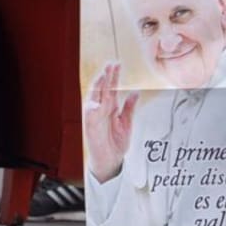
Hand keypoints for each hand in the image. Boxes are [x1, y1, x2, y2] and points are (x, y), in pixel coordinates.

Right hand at [83, 62, 138, 183]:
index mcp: (111, 107)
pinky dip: (93, 103)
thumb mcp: (126, 124)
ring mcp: (95, 115)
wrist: (110, 161)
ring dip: (98, 86)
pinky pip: (90, 111)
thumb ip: (129, 108)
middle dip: (107, 76)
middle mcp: (102, 108)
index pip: (112, 88)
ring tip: (102, 75)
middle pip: (103, 88)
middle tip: (111, 64)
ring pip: (95, 96)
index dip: (114, 76)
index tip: (118, 65)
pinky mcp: (90, 123)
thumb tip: (136, 92)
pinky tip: (97, 96)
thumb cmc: (116, 144)